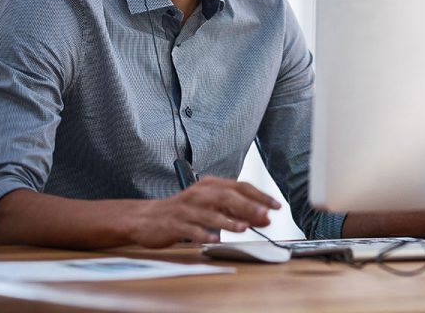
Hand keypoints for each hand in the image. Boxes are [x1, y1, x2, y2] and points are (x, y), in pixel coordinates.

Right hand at [129, 176, 280, 247]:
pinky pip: (191, 229)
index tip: (276, 205)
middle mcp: (200, 193)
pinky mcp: (175, 223)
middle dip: (248, 206)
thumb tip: (261, 217)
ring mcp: (186, 208)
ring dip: (228, 220)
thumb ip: (235, 210)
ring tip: (243, 227)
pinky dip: (203, 234)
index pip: (240, 186)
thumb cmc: (185, 211)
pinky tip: (214, 240)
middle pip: (227, 196)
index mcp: (211, 185)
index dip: (259, 195)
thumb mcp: (211, 205)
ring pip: (210, 212)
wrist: (148, 217)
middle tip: (265, 215)